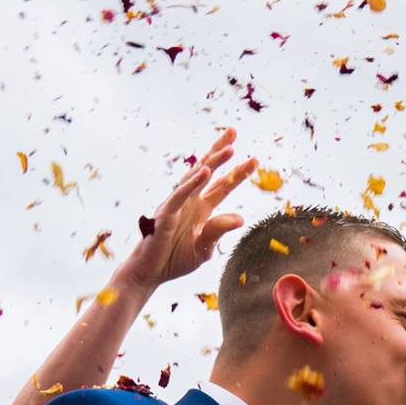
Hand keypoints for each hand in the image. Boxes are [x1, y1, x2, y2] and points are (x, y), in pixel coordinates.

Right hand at [115, 129, 254, 291]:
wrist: (150, 273)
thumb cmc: (175, 259)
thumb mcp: (205, 247)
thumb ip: (219, 230)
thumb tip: (240, 218)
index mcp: (201, 208)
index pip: (223, 186)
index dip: (237, 172)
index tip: (254, 159)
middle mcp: (190, 201)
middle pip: (208, 171)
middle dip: (221, 151)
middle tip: (234, 131)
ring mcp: (177, 205)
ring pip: (195, 178)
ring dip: (212, 162)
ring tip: (229, 148)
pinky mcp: (165, 214)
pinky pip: (179, 196)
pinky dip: (191, 184)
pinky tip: (204, 171)